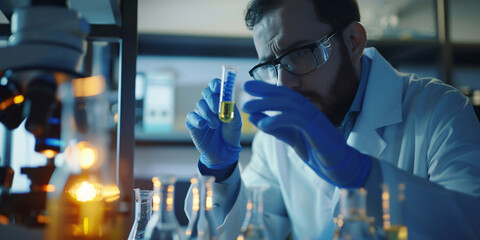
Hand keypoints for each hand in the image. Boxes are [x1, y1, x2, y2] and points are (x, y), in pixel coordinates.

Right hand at [186, 78, 241, 168]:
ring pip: (200, 104)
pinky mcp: (192, 122)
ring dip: (208, 114)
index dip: (216, 84)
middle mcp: (209, 104)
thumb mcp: (236, 123)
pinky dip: (197, 119)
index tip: (218, 88)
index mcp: (220, 100)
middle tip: (219, 111)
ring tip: (216, 125)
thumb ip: (233, 111)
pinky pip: (191, 116)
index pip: (215, 86)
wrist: (223, 152)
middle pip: (206, 92)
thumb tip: (228, 101)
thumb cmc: (230, 134)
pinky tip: (202, 124)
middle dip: (213, 100)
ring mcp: (200, 113)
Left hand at [242, 80, 369, 187]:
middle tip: (245, 88)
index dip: (266, 88)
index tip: (248, 85)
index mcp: (304, 111)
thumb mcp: (291, 138)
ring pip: (289, 104)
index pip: (283, 95)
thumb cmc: (317, 151)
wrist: (340, 166)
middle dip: (264, 90)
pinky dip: (278, 120)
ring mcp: (315, 118)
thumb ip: (275, 128)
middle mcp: (309, 110)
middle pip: (285, 95)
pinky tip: (263, 124)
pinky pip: (295, 120)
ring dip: (267, 103)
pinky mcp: (317, 129)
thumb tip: (255, 117)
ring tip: (248, 107)